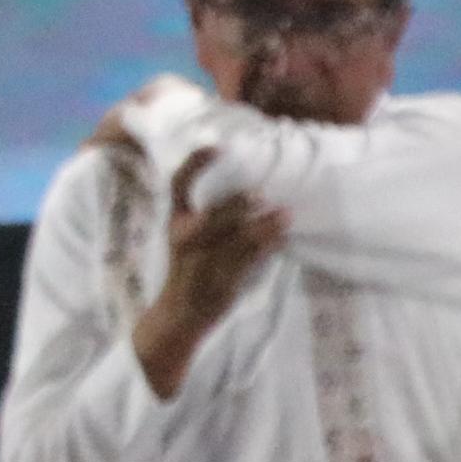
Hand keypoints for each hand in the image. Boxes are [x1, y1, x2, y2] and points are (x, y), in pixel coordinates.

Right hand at [132, 145, 285, 399]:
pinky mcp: (221, 280)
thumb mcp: (186, 238)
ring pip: (237, 237)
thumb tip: (250, 190)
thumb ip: (210, 216)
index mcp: (175, 221)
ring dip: (265, 225)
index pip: (178, 184)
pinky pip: (249, 259)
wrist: (179, 314)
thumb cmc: (188, 270)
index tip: (217, 147)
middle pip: (213, 213)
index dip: (195, 163)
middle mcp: (184, 238)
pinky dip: (268, 246)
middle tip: (263, 195)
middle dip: (239, 204)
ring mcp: (201, 261)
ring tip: (285, 214)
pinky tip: (282, 237)